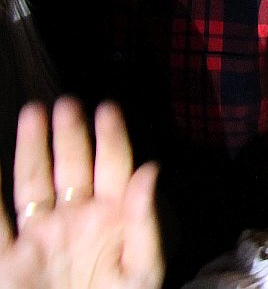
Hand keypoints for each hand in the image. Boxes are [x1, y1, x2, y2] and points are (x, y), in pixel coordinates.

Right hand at [0, 99, 161, 288]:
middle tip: (65, 101)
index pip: (114, 167)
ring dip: (33, 149)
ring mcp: (40, 239)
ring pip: (33, 183)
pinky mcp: (9, 262)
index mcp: (112, 220)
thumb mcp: (141, 270)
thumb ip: (144, 221)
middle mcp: (75, 222)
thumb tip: (149, 167)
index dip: (111, 137)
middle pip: (71, 167)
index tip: (106, 106)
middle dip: (69, 134)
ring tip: (33, 112)